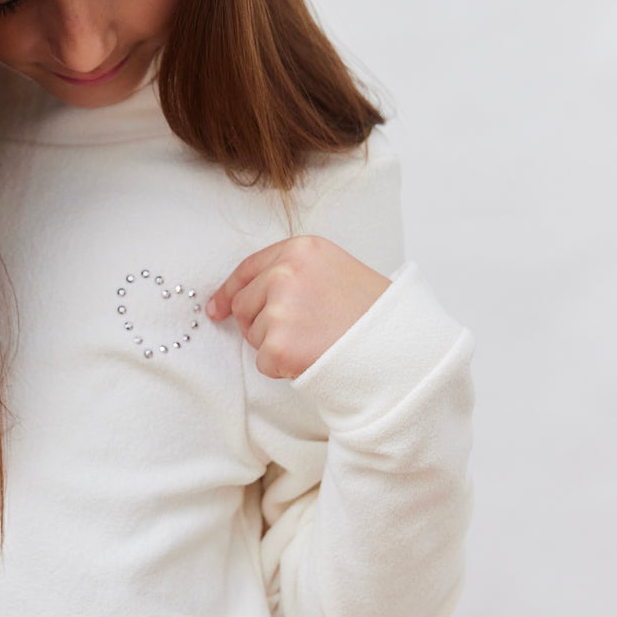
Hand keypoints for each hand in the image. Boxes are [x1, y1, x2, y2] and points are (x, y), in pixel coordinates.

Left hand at [206, 235, 391, 378]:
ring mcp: (280, 307)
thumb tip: (247, 295)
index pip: (249, 268)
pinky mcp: (279, 343)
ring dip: (278, 346)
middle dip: (260, 324)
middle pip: (245, 304)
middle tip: (301, 334)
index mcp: (302, 249)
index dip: (230, 291)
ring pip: (254, 335)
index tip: (217, 308)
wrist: (399, 347)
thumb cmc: (373, 314)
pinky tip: (313, 357)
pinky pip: (264, 361)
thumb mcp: (336, 272)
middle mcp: (286, 272)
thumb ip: (296, 274)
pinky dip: (283, 367)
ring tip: (317, 342)